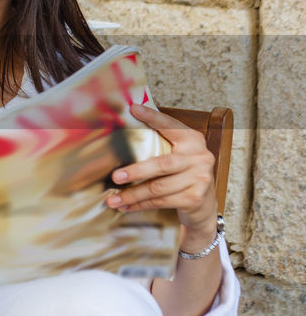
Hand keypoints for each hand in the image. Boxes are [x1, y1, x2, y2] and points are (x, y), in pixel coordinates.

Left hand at [106, 104, 217, 236]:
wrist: (204, 204)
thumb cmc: (182, 173)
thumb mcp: (176, 154)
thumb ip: (158, 141)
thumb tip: (127, 122)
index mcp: (192, 140)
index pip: (170, 125)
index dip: (153, 117)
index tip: (133, 109)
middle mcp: (200, 157)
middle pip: (162, 164)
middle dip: (136, 171)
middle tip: (115, 176)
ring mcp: (200, 178)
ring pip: (159, 187)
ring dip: (132, 195)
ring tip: (113, 199)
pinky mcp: (195, 198)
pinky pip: (161, 202)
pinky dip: (140, 205)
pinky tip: (125, 206)